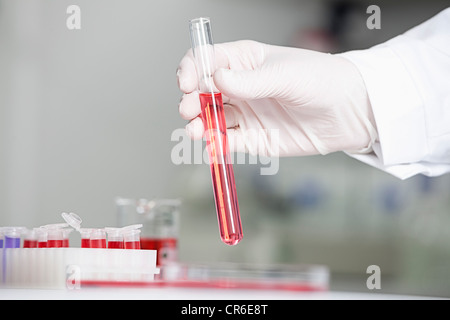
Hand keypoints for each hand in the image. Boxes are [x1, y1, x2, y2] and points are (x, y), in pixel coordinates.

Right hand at [177, 40, 377, 156]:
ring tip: (195, 131)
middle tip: (189, 109)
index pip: (205, 60)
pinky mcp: (253, 138)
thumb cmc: (322, 80)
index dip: (190, 69)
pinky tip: (211, 145)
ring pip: (210, 119)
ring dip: (198, 125)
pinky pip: (227, 142)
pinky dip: (215, 145)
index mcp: (244, 61)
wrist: (349, 112)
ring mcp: (244, 113)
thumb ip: (249, 81)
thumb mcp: (285, 75)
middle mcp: (239, 87)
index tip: (187, 82)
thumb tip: (214, 78)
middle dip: (189, 100)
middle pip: (201, 92)